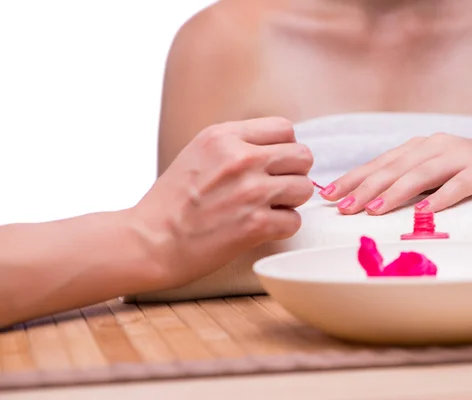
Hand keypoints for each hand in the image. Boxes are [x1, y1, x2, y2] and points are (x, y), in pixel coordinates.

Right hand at [131, 117, 313, 288]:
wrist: (150, 241)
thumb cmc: (172, 202)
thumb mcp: (198, 153)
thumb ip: (235, 144)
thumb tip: (277, 148)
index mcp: (224, 136)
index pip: (285, 129)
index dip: (284, 149)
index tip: (273, 165)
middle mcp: (241, 158)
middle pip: (303, 156)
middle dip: (293, 174)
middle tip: (274, 189)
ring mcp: (250, 191)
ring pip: (304, 188)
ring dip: (290, 202)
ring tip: (267, 209)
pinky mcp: (256, 224)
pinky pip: (295, 220)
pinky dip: (282, 227)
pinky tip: (260, 229)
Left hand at [318, 133, 471, 214]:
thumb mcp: (439, 174)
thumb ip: (412, 182)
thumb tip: (374, 203)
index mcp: (420, 147)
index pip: (379, 164)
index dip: (352, 179)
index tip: (327, 196)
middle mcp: (434, 146)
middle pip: (392, 168)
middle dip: (363, 188)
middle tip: (340, 207)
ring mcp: (459, 155)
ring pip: (419, 174)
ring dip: (394, 192)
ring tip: (371, 210)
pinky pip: (458, 184)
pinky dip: (440, 198)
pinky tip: (423, 213)